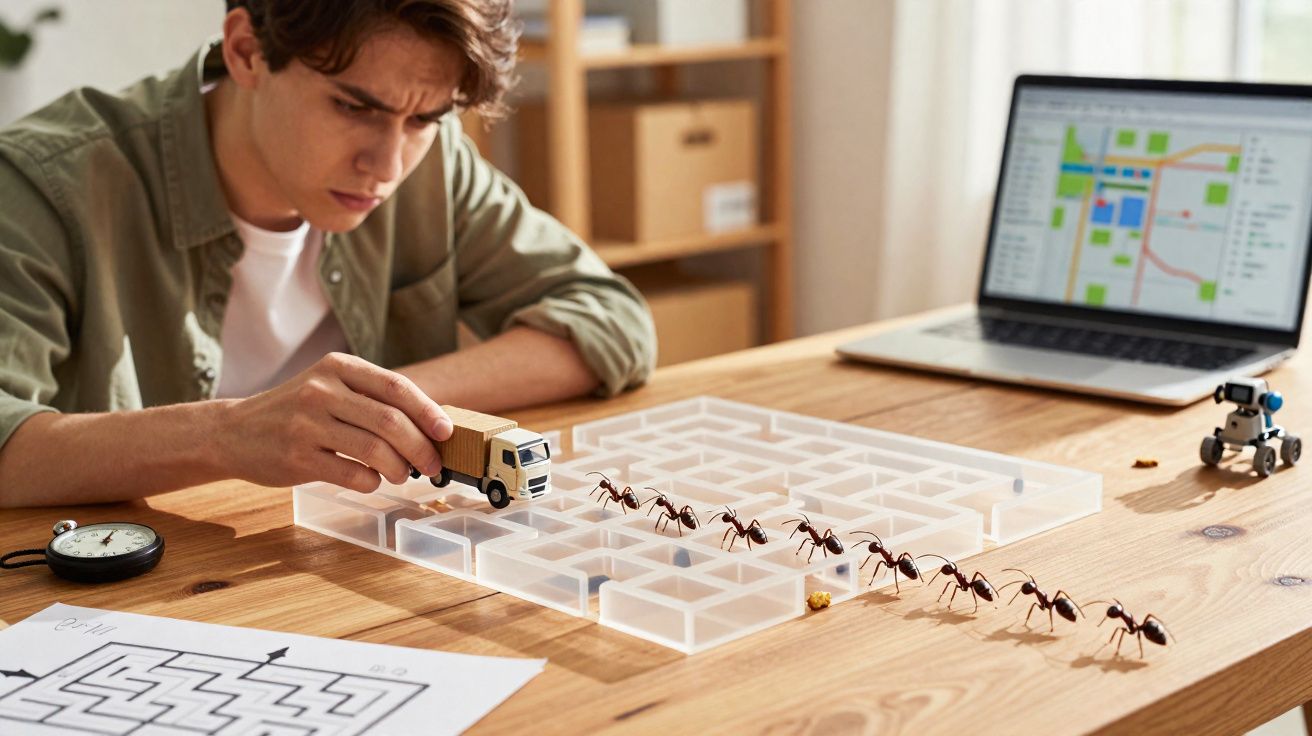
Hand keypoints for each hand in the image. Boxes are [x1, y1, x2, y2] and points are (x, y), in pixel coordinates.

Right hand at [215, 353, 452, 491]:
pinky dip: (371, 481)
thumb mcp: (328, 387)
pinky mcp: (296, 457)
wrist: (232, 431)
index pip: (396, 387)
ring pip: (374, 449)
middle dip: (421, 447)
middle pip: (390, 420)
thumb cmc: (294, 411)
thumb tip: (427, 426)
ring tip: (402, 475)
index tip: (446, 432)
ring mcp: (307, 424)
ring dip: (399, 468)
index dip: (428, 411)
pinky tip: (372, 480)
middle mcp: (322, 390)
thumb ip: (370, 398)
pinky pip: (350, 473)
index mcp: (337, 367)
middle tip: (432, 465)